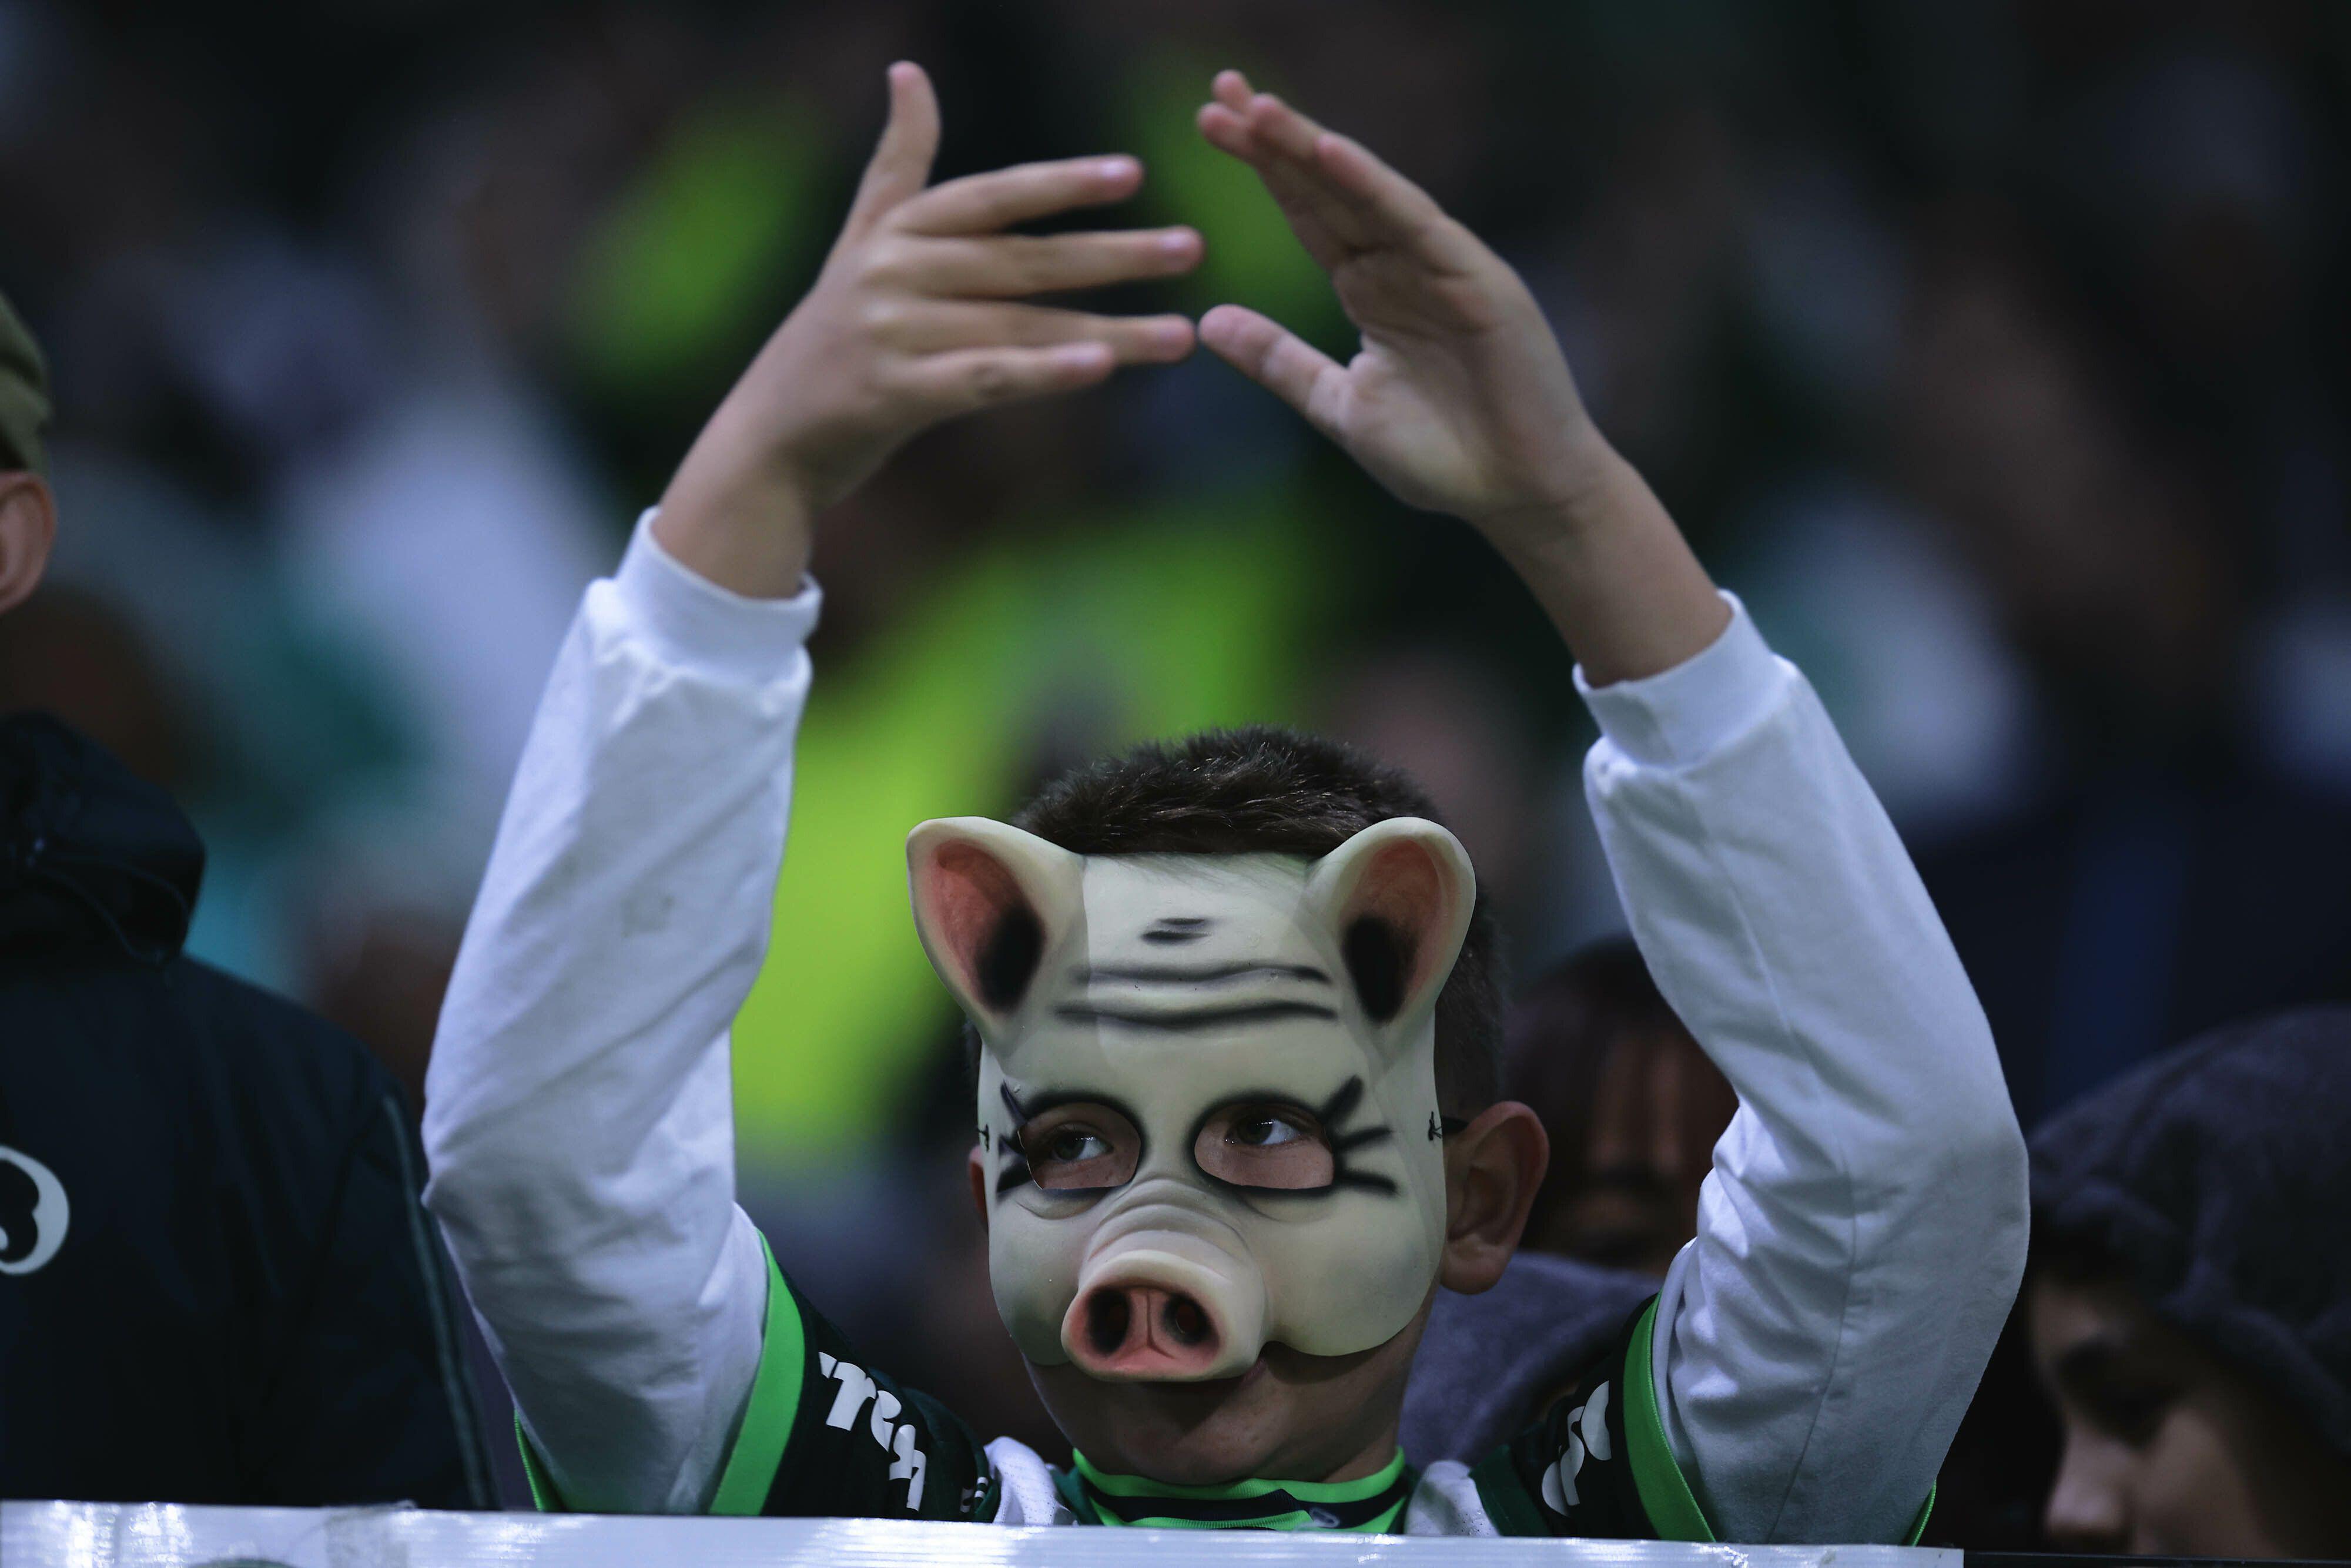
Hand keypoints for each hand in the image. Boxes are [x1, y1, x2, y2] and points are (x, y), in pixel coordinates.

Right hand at [657, 63, 1202, 596]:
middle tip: (1192, 248)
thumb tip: (909, 70)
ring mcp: (892, 334)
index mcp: (894, 234)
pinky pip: (986, 378)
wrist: (770, 436)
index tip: (1134, 173)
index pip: (992, 198)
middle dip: (1114, 256)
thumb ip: (897, 165)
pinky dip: (1046, 373)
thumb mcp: (859, 243)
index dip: (1061, 182)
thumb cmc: (832, 337)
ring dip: (1107, 331)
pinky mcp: (894, 396)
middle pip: (1023, 262)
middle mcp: (892, 275)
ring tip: (1183, 335)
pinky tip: (1104, 368)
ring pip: (1020, 326)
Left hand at [1194, 71, 1605, 546]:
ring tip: (1260, 110)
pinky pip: (1417, 224)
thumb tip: (1207, 320)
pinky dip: (1374, 186)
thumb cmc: (1441, 455)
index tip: (1209, 122)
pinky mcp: (1478, 280)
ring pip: (1366, 194)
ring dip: (1313, 148)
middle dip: (1276, 140)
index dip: (1263, 168)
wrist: (1517, 494)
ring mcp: (1442, 266)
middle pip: (1329, 188)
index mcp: (1370, 286)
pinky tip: (1331, 151)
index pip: (1308, 212)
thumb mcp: (1338, 406)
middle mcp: (1403, 263)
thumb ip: (1279, 361)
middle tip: (1219, 91)